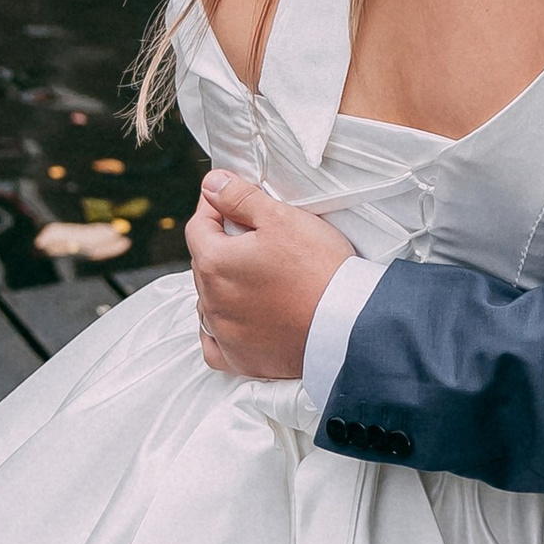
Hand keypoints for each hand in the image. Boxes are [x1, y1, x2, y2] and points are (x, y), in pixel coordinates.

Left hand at [185, 170, 354, 379]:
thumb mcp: (281, 217)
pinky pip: (215, 343)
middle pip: (204, 263)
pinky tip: (237, 316)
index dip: (213, 207)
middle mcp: (211, 303)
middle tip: (251, 232)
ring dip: (221, 284)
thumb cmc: (317, 267)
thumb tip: (211, 184)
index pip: (198, 226)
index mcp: (215, 264)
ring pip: (208, 301)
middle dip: (221, 243)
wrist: (345, 322)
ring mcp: (225, 334)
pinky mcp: (241, 359)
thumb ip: (239, 198)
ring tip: (251, 272)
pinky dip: (220, 328)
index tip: (229, 198)